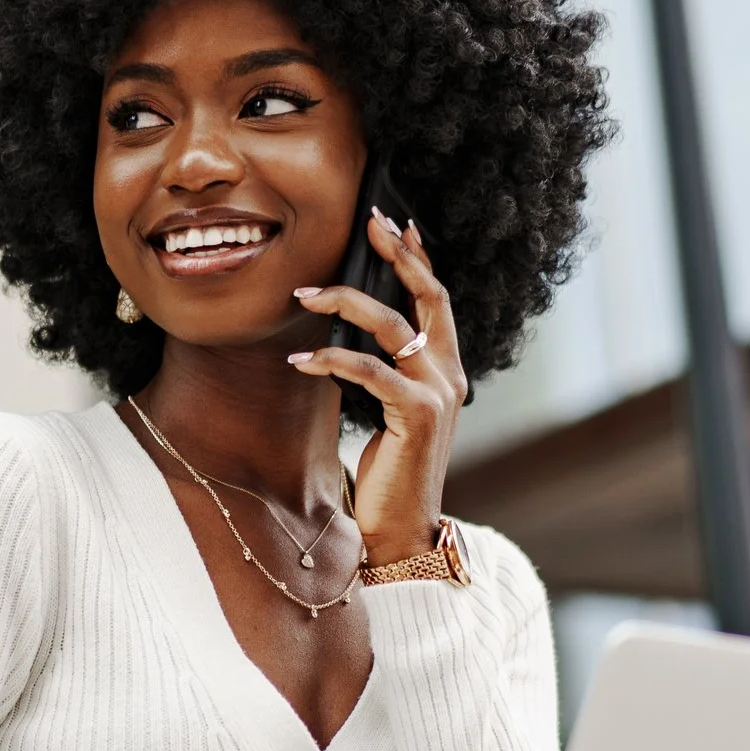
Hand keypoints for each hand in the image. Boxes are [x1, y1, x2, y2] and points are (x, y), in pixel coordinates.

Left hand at [286, 209, 467, 563]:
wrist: (403, 529)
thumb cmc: (391, 473)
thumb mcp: (392, 413)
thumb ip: (385, 373)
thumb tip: (348, 336)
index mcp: (447, 372)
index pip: (436, 301)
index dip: (419, 258)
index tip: (398, 223)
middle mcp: (450, 376)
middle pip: (427, 296)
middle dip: (397, 254)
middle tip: (367, 222)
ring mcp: (438, 393)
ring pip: (391, 325)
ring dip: (344, 302)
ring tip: (303, 295)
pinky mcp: (416, 414)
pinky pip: (369, 370)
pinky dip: (331, 359)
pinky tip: (299, 360)